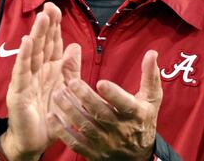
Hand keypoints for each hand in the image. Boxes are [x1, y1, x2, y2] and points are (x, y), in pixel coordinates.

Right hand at [0, 2, 65, 160]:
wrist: (35, 141)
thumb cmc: (50, 115)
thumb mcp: (65, 89)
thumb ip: (70, 69)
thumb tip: (74, 46)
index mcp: (50, 69)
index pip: (52, 43)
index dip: (54, 26)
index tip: (56, 8)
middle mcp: (37, 71)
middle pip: (42, 44)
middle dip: (46, 25)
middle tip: (49, 6)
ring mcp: (26, 80)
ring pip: (32, 53)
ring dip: (36, 35)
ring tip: (40, 18)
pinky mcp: (18, 92)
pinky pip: (22, 72)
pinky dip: (24, 57)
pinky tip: (27, 42)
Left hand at [47, 49, 162, 160]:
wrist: (138, 156)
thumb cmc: (143, 120)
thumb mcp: (152, 99)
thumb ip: (150, 76)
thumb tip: (151, 53)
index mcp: (135, 114)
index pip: (124, 104)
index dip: (113, 94)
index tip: (101, 82)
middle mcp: (120, 130)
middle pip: (101, 114)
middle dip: (85, 98)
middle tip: (71, 82)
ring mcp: (106, 143)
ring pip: (86, 127)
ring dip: (70, 111)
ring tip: (58, 94)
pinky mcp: (93, 152)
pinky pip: (76, 143)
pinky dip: (62, 131)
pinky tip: (52, 117)